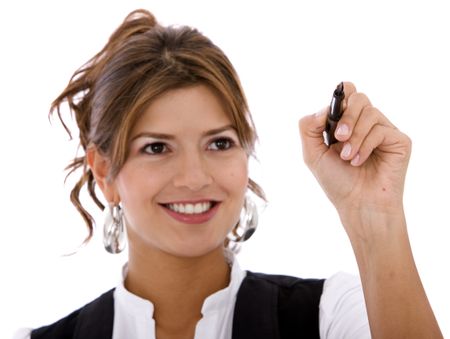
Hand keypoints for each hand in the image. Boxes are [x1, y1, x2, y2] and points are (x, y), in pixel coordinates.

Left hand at [298, 82, 411, 219]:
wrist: (357, 205)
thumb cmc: (337, 182)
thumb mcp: (313, 154)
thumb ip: (308, 128)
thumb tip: (322, 109)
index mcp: (347, 123)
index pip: (347, 94)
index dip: (340, 95)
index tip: (331, 115)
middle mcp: (366, 124)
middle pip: (359, 98)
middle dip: (346, 116)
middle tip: (338, 137)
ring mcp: (384, 131)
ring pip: (370, 113)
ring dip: (354, 136)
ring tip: (347, 157)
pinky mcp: (399, 141)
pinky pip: (381, 130)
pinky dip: (365, 145)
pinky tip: (359, 161)